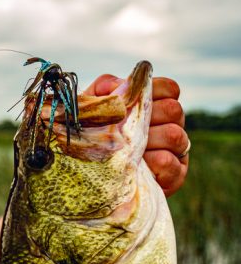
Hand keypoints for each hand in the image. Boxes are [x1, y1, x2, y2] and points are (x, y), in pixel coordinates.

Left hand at [84, 75, 188, 196]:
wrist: (87, 180)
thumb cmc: (91, 139)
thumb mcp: (90, 111)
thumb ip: (103, 89)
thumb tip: (120, 83)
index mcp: (154, 106)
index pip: (169, 88)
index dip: (155, 91)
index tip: (134, 101)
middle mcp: (169, 125)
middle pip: (174, 110)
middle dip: (148, 117)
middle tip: (125, 129)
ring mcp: (175, 150)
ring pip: (175, 135)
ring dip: (150, 141)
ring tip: (129, 149)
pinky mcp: (175, 174)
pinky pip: (173, 164)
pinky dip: (154, 163)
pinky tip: (139, 165)